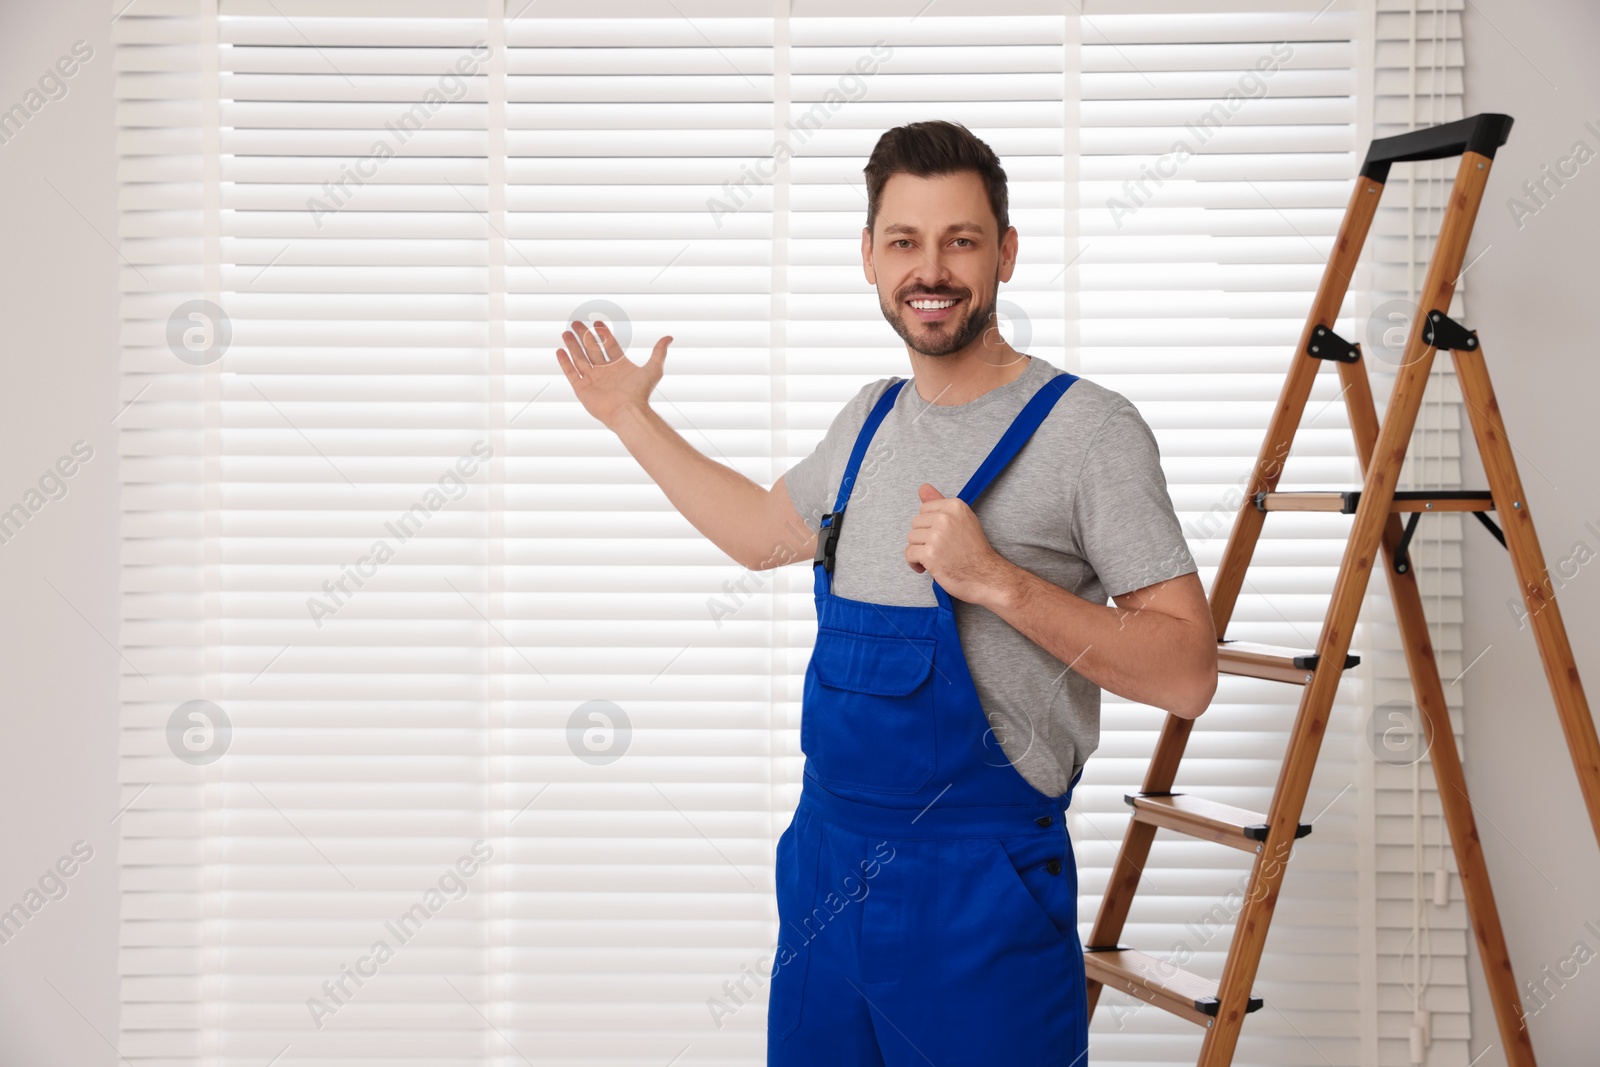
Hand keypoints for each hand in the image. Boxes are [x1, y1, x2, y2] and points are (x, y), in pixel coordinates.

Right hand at [555, 319, 672, 428]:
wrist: (628, 411)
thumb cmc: (640, 393)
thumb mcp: (653, 369)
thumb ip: (659, 352)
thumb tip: (669, 337)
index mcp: (619, 365)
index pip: (608, 344)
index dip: (603, 333)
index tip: (597, 322)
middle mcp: (604, 371)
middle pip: (591, 349)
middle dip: (584, 336)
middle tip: (576, 323)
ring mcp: (592, 380)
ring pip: (579, 358)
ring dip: (572, 346)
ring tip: (566, 332)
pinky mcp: (582, 389)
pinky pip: (571, 373)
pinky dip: (565, 362)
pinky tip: (560, 351)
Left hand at [904, 483, 1013, 604]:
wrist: (986, 575)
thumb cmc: (975, 551)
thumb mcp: (962, 520)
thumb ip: (940, 503)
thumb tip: (923, 487)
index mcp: (955, 506)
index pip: (924, 509)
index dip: (930, 526)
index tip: (941, 536)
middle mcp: (945, 518)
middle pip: (916, 524)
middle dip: (923, 538)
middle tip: (940, 549)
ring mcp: (937, 536)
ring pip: (911, 539)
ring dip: (919, 551)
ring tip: (935, 558)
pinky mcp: (930, 554)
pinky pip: (909, 554)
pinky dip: (915, 563)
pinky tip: (927, 567)